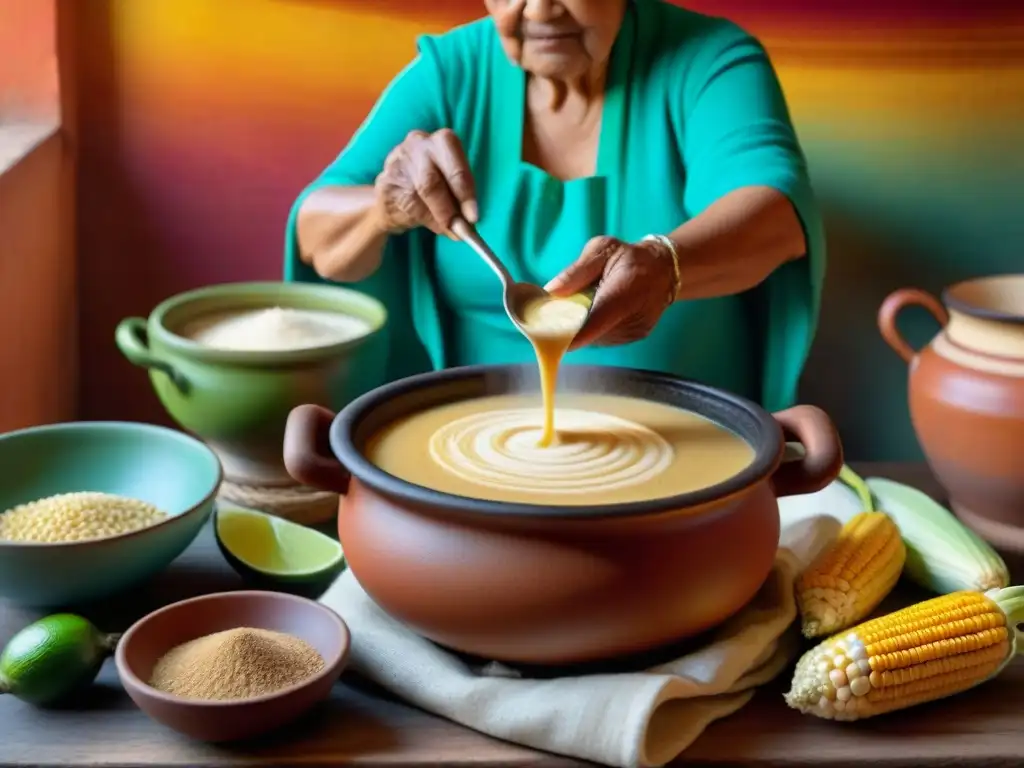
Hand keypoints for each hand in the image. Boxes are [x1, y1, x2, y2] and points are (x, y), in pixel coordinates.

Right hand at [374, 129, 478, 235]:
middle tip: (459, 228)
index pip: (456, 166)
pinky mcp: (384, 182)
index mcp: (443, 142)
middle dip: (447, 208)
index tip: (472, 217)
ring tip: (447, 229)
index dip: (465, 193)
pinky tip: (427, 222)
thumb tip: (467, 225)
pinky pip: (405, 204)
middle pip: (431, 180)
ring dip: (436, 217)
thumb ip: (459, 201)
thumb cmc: (433, 186)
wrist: (395, 190)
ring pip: (417, 195)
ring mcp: (398, 162)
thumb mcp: (452, 186)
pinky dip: (421, 218)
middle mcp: (418, 145)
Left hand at [545, 236, 678, 348]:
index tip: (545, 336)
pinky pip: (603, 338)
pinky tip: (595, 313)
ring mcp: (633, 333)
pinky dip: (593, 329)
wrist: (664, 270)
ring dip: (582, 327)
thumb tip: (550, 291)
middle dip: (570, 325)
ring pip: (595, 338)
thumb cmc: (629, 257)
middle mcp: (632, 319)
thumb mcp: (603, 250)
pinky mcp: (632, 339)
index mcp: (624, 293)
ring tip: (581, 306)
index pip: (593, 323)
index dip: (567, 334)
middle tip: (556, 310)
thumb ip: (577, 271)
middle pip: (590, 333)